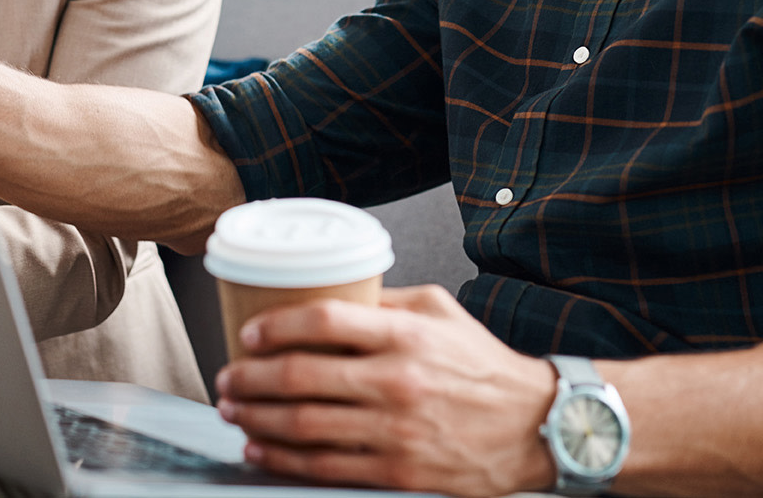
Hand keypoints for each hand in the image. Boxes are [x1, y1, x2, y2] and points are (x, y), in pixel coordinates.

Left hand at [215, 286, 556, 496]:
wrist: (536, 426)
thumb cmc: (484, 365)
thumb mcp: (440, 311)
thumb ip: (385, 300)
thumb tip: (329, 290)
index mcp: (406, 335)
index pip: (324, 321)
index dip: (275, 326)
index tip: (248, 333)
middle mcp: (398, 381)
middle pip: (302, 377)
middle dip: (250, 379)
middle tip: (227, 377)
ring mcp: (397, 430)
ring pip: (306, 426)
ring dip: (257, 419)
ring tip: (234, 411)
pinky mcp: (400, 472)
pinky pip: (327, 468)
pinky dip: (284, 459)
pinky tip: (261, 449)